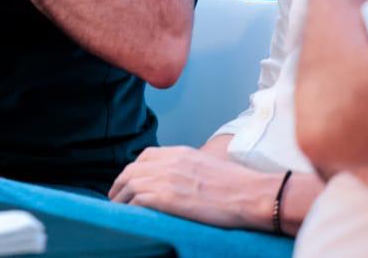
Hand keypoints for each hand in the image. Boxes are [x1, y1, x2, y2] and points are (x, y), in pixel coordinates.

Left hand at [109, 146, 283, 229]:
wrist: (252, 194)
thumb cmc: (240, 185)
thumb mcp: (209, 165)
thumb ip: (189, 168)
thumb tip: (182, 180)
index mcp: (179, 153)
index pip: (145, 156)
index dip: (133, 169)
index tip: (129, 181)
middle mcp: (168, 162)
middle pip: (132, 170)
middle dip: (120, 184)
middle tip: (115, 197)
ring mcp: (165, 179)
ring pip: (129, 185)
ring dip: (120, 198)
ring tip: (118, 209)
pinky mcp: (166, 198)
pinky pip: (137, 201)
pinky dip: (130, 208)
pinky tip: (131, 215)